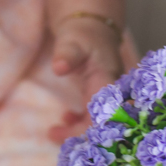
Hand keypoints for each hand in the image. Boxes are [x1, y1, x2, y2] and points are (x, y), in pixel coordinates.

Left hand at [48, 15, 123, 140]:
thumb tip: (59, 68)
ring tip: (53, 132)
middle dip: (81, 135)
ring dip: (79, 132)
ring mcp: (107, 96)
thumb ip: (67, 55)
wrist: (91, 28)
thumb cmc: (83, 34)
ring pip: (99, 123)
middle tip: (53, 134)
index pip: (106, 113)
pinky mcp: (100, 97)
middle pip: (103, 124)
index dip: (94, 130)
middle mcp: (112, 93)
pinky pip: (94, 117)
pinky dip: (80, 123)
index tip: (74, 138)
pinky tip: (66, 119)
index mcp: (108, 82)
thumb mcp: (72, 42)